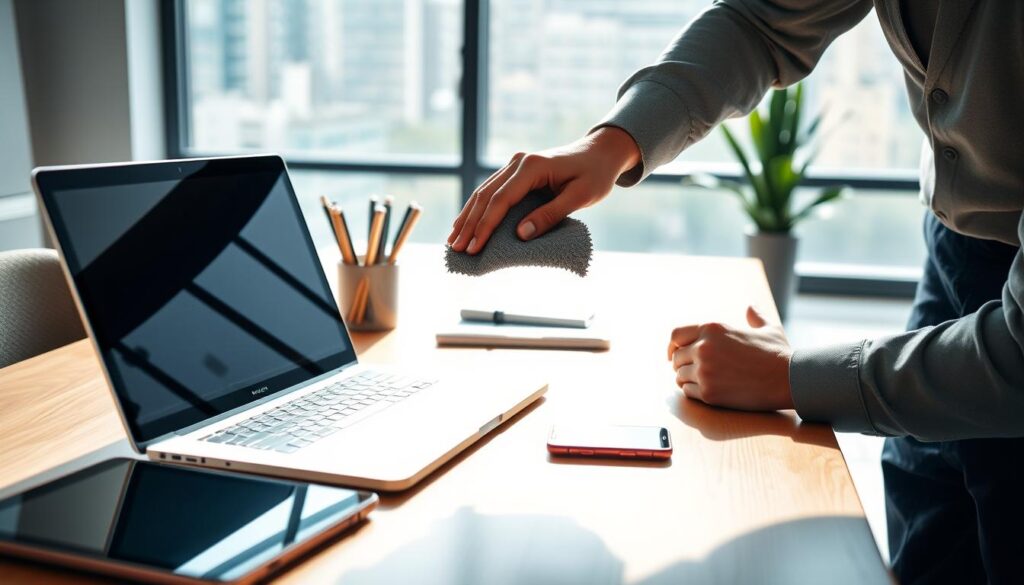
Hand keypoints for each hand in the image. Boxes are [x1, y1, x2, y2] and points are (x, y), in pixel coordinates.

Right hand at [447, 127, 640, 253]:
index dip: (485, 225)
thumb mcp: (580, 197)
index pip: (501, 199)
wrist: (601, 152)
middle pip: (486, 195)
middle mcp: (518, 162)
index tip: (474, 247)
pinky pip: (491, 190)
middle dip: (469, 224)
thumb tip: (521, 234)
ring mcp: (515, 164)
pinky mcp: (516, 170)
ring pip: (483, 192)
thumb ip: (550, 215)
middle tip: (456, 248)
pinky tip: (466, 222)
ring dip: (467, 216)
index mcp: (532, 167)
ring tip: (453, 239)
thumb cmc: (595, 175)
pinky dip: (477, 208)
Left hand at [667, 306, 793, 410]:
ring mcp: (705, 371)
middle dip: (681, 364)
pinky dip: (693, 393)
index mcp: (712, 329)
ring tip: (701, 381)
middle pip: (676, 358)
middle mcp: (704, 348)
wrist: (788, 379)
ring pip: (679, 376)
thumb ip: (755, 317)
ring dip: (687, 379)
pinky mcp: (709, 393)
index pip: (675, 335)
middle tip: (692, 371)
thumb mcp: (767, 328)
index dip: (672, 346)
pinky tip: (706, 391)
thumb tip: (751, 307)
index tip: (673, 354)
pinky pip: (687, 392)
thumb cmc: (778, 353)